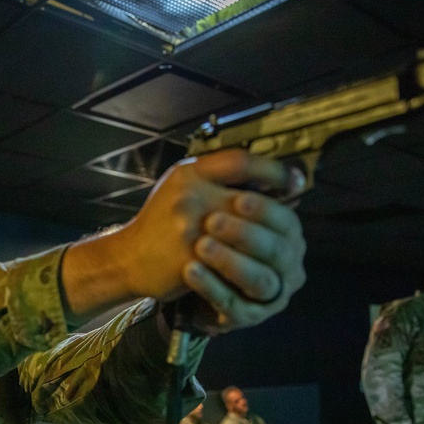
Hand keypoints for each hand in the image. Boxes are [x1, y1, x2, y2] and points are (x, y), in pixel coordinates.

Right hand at [61, 150, 305, 330]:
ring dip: (267, 238)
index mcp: (188, 173)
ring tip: (283, 243)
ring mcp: (190, 226)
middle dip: (277, 209)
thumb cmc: (157, 224)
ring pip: (246, 231)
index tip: (294, 180)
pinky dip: (250, 260)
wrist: (127, 258)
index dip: (273, 170)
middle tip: (296, 218)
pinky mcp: (191, 256)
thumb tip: (263, 178)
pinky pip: (231, 258)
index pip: (240, 161)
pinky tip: (262, 262)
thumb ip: (213, 178)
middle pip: (250, 198)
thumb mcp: (178, 187)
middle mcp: (189, 194)